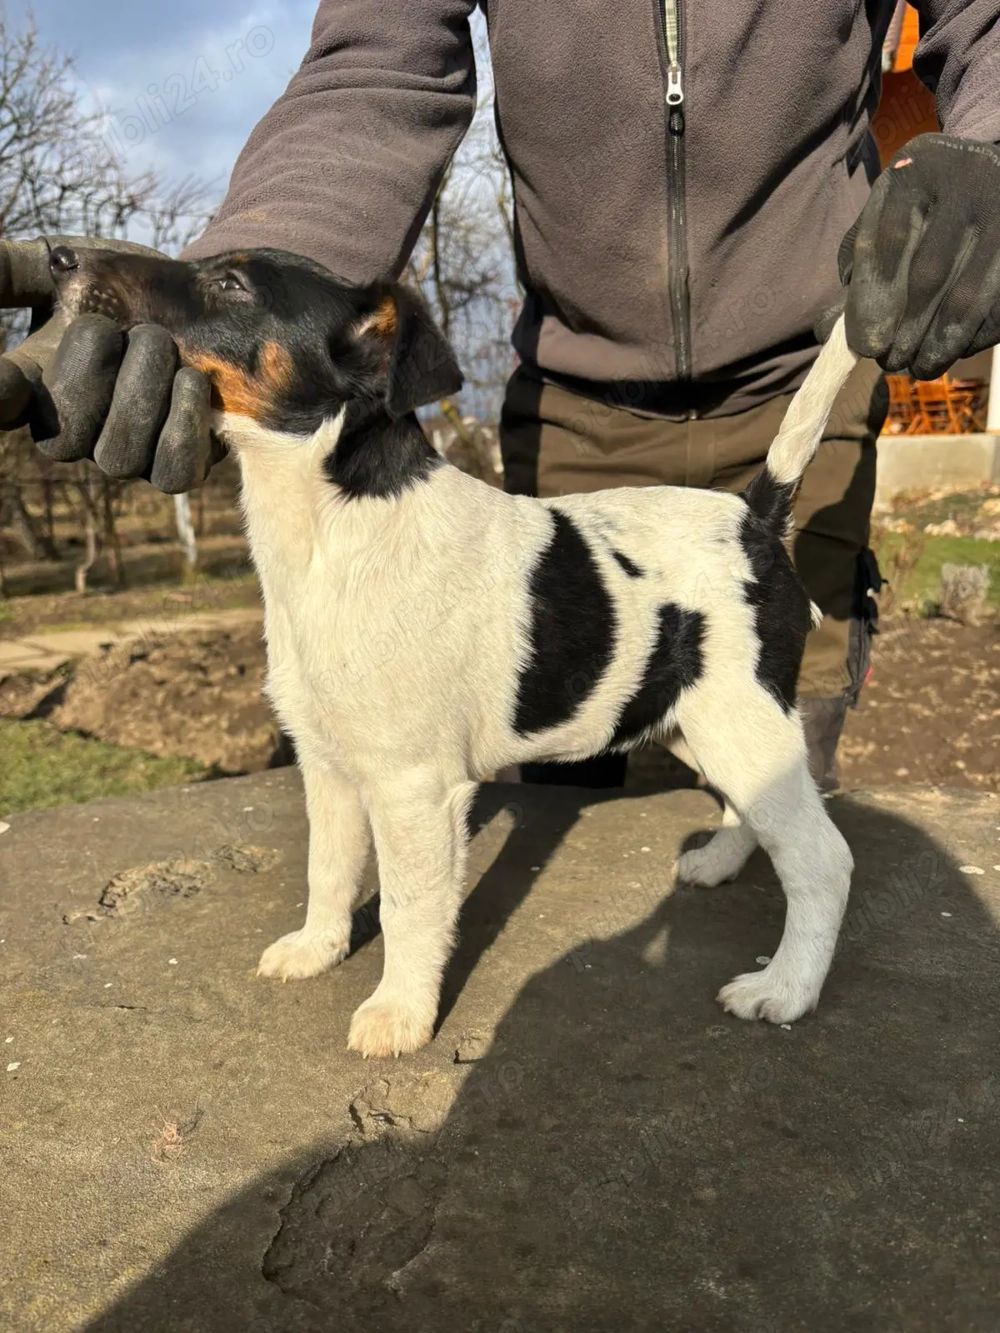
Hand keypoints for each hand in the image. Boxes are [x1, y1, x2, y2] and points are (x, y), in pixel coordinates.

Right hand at [0, 236, 216, 491]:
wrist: (198, 301)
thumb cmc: (117, 286)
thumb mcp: (57, 266)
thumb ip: (9, 271)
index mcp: (32, 386)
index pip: (2, 405)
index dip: (2, 396)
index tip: (10, 375)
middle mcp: (73, 431)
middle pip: (61, 439)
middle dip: (94, 370)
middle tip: (125, 326)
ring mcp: (125, 453)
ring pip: (119, 458)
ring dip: (143, 391)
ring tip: (162, 342)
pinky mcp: (177, 462)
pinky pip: (174, 475)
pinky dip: (183, 429)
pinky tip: (190, 381)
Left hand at [834, 134, 999, 379]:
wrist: (986, 175)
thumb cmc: (921, 206)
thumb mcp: (885, 216)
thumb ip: (858, 266)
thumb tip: (833, 332)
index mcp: (916, 170)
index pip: (887, 240)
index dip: (873, 300)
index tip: (866, 346)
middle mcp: (966, 181)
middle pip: (929, 275)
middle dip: (906, 331)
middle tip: (891, 364)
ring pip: (967, 297)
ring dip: (940, 344)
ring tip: (921, 368)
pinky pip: (998, 306)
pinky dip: (975, 336)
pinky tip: (956, 350)